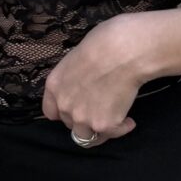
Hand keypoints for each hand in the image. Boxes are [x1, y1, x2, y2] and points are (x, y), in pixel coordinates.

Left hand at [41, 13, 153, 137]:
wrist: (123, 52)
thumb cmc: (104, 43)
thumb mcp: (76, 56)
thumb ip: (74, 76)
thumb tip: (84, 79)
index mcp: (54, 86)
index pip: (51, 112)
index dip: (65, 112)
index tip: (79, 108)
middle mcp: (64, 105)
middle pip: (70, 124)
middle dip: (84, 118)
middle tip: (101, 109)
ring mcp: (83, 118)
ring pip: (87, 137)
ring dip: (100, 130)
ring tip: (115, 120)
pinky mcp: (104, 125)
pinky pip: (113, 134)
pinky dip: (122, 128)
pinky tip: (129, 120)